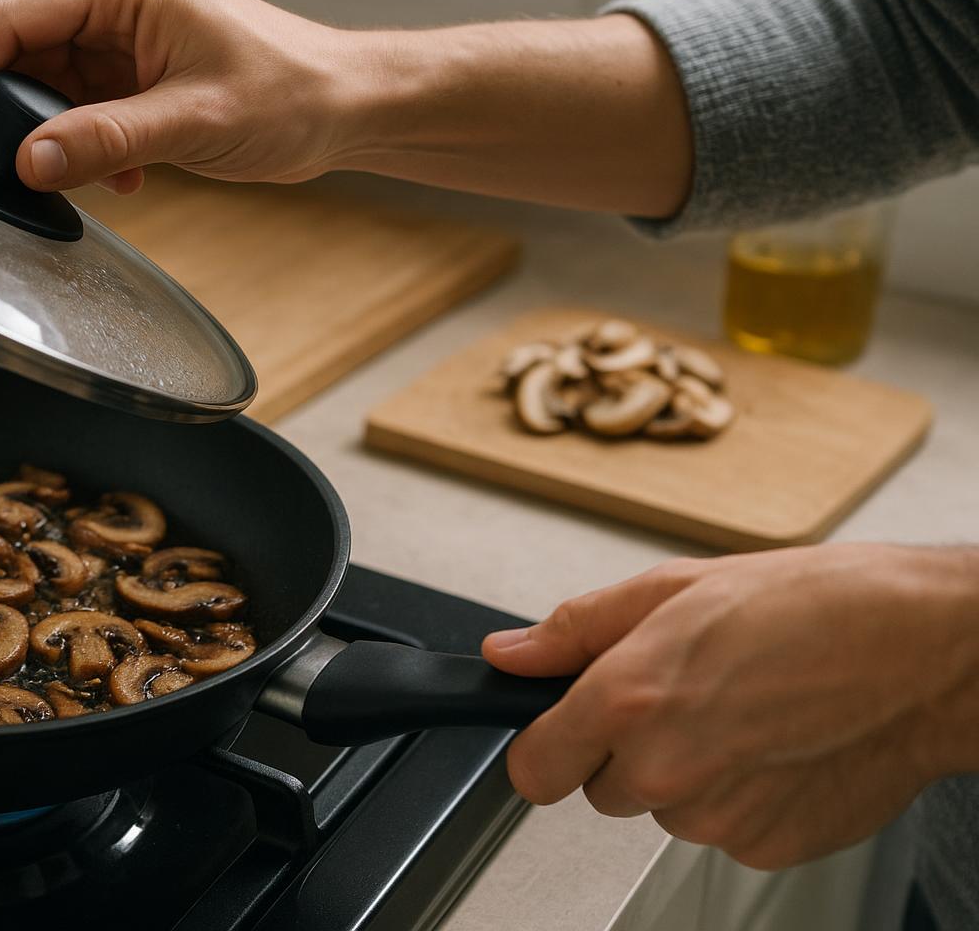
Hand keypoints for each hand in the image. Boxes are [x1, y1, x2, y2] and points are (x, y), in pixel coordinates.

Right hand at [0, 0, 357, 194]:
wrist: (348, 108)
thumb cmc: (292, 90)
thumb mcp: (192, 120)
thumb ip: (107, 140)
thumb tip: (31, 162)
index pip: (10, 23)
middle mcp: (114, 6)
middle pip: (20, 59)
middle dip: (8, 119)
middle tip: (4, 174)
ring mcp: (125, 43)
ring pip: (49, 93)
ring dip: (54, 143)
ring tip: (80, 181)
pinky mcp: (137, 80)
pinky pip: (83, 115)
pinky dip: (87, 151)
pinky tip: (121, 180)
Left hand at [483, 543, 978, 868]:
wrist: (925, 654)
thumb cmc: (814, 609)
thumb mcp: (673, 589)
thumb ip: (575, 630)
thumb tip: (510, 654)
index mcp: (628, 699)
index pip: (531, 770)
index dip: (544, 747)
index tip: (559, 733)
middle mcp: (664, 769)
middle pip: (600, 789)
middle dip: (626, 749)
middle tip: (687, 697)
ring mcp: (716, 818)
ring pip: (663, 809)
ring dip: (687, 772)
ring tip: (744, 712)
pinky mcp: (764, 846)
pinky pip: (721, 830)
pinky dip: (739, 796)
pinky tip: (776, 746)